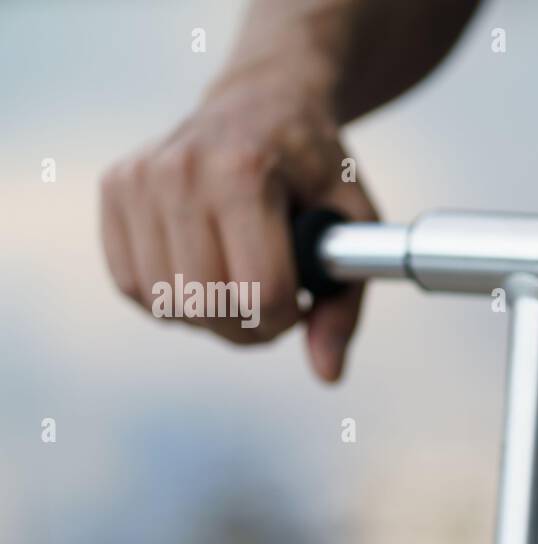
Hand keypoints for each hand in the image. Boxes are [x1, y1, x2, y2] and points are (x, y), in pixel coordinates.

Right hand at [100, 69, 375, 381]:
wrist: (264, 102)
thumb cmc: (314, 166)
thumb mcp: (353, 222)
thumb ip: (345, 303)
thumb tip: (328, 375)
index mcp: (245, 172)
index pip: (260, 292)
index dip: (287, 318)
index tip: (301, 303)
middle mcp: (181, 172)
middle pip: (209, 305)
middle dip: (250, 327)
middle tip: (273, 305)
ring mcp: (138, 179)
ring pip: (167, 304)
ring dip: (209, 317)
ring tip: (240, 287)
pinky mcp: (114, 189)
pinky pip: (133, 286)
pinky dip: (170, 299)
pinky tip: (204, 273)